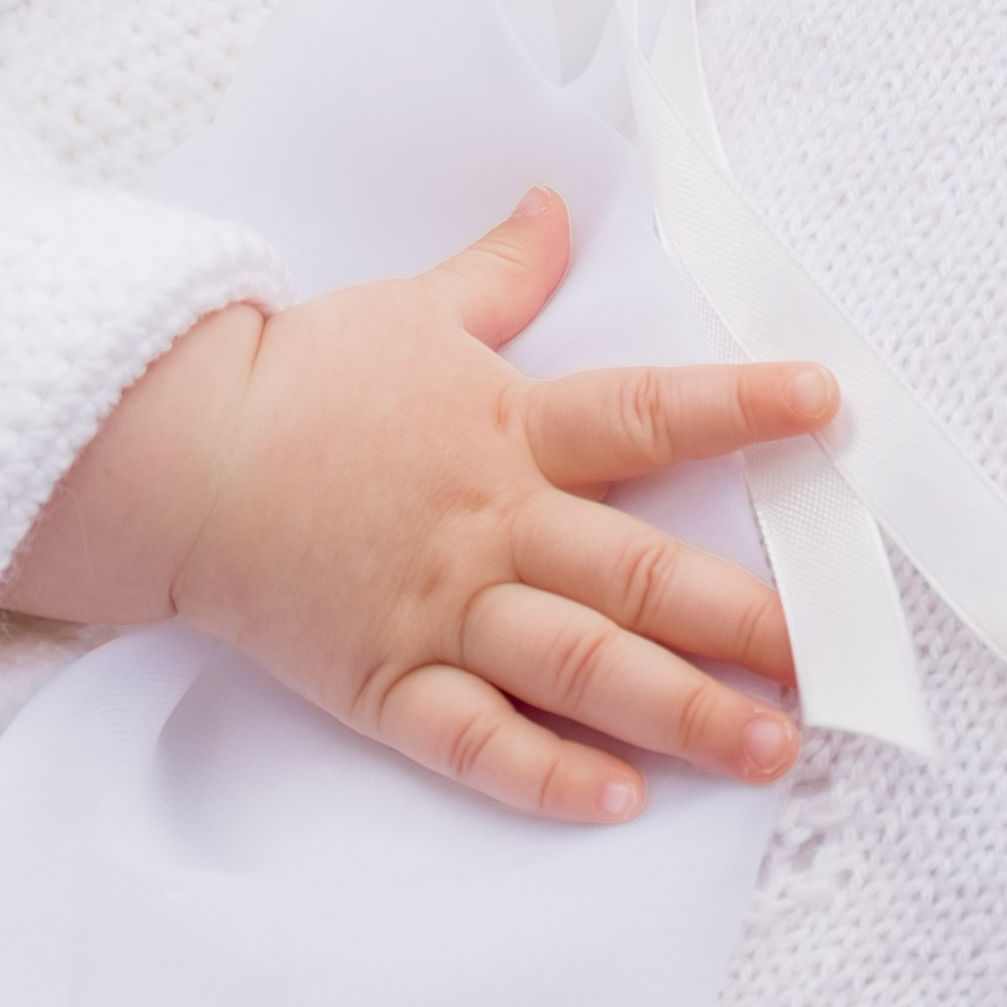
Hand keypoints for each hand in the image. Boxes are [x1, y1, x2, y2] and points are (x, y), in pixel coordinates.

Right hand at [0, 191, 836, 825]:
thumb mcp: (412, 310)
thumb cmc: (299, 377)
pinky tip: (619, 801)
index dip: (741, 406)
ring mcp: (440, 611)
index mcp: (508, 428)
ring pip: (579, 668)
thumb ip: (501, 273)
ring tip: (770, 750)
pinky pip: (472, 740)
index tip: (829, 406)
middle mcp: (491, 525)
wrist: (175, 454)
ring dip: (681, 711)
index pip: (646, 412)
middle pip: (637, 572)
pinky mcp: (383, 680)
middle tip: (830, 663)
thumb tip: (556, 205)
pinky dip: (543, 774)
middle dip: (742, 619)